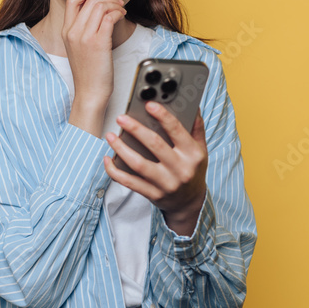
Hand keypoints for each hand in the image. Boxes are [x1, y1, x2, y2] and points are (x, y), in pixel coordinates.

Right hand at [63, 0, 125, 108]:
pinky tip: (122, 16)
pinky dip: (118, 12)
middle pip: (89, 1)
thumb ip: (82, 31)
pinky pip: (109, 17)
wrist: (90, 92)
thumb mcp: (78, 49)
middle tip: (117, 1)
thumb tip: (94, 14)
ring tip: (122, 9)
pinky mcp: (99, 42)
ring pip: (100, 6)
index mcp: (66, 32)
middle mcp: (73, 32)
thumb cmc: (88, 73)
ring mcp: (85, 36)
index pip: (72, 1)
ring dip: (114, 4)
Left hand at [103, 101, 207, 230]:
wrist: (190, 202)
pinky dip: (115, 171)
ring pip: (139, 164)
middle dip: (136, 129)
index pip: (177, 131)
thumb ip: (196, 127)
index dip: (162, 116)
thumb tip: (193, 105)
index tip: (149, 105)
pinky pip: (130, 182)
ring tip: (111, 136)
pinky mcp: (153, 194)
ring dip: (121, 148)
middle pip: (155, 145)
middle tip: (122, 118)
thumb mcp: (201, 149)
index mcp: (192, 154)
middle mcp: (180, 169)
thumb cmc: (193, 170)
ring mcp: (166, 183)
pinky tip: (108, 160)